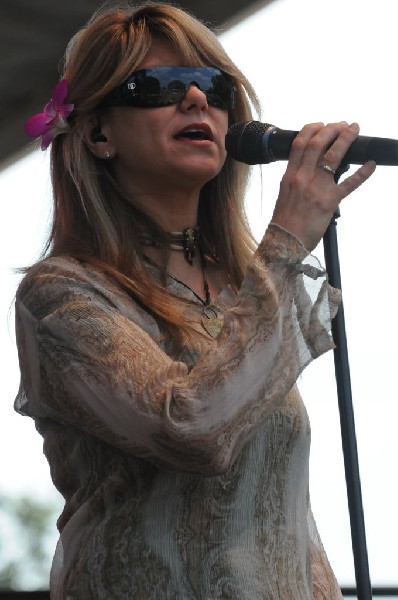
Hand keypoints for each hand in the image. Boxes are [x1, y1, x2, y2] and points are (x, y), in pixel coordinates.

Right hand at [271, 122, 375, 250]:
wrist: (283, 243)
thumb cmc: (284, 223)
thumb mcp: (284, 196)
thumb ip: (294, 181)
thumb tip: (306, 170)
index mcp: (289, 176)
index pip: (299, 144)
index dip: (311, 129)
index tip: (321, 124)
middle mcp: (301, 179)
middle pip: (317, 143)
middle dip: (332, 129)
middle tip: (342, 124)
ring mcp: (315, 189)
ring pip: (332, 157)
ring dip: (345, 140)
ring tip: (354, 131)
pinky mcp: (328, 203)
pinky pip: (348, 184)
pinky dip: (362, 173)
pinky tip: (371, 165)